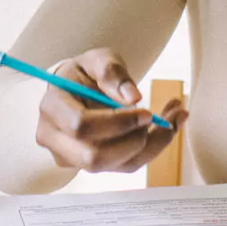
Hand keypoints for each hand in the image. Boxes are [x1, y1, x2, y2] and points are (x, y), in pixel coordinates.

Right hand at [33, 48, 186, 173]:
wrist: (76, 89)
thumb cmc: (85, 73)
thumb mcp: (97, 59)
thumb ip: (112, 72)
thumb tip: (133, 98)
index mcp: (52, 107)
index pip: (80, 126)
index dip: (116, 123)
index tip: (145, 111)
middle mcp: (54, 138)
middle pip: (93, 157)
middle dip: (134, 141)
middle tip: (158, 117)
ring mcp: (71, 157)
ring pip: (115, 166)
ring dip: (151, 145)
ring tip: (173, 117)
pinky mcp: (92, 166)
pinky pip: (126, 165)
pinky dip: (153, 148)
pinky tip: (169, 125)